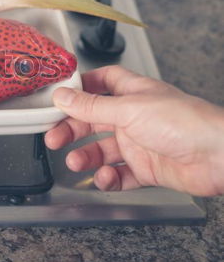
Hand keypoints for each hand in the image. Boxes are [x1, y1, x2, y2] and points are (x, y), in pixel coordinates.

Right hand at [45, 66, 223, 195]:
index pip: (104, 82)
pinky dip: (109, 179)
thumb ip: (92, 106)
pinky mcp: (148, 169)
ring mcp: (141, 143)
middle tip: (54, 138)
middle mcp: (135, 117)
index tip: (60, 96)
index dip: (82, 87)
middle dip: (73, 128)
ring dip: (87, 156)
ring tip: (76, 162)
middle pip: (95, 119)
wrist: (219, 157)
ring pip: (104, 150)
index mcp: (133, 93)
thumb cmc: (185, 122)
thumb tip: (63, 96)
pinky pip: (121, 175)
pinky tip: (104, 178)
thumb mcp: (128, 109)